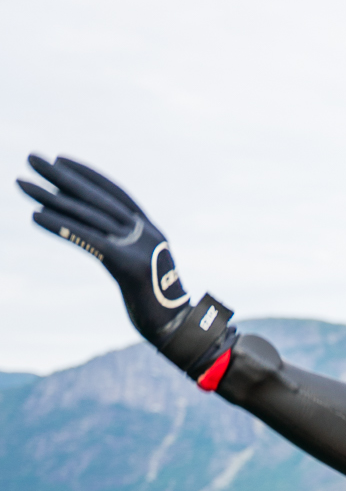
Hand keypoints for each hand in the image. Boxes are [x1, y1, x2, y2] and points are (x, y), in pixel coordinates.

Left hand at [19, 154, 235, 377]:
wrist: (180, 332)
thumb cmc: (159, 307)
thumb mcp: (143, 271)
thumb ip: (125, 251)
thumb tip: (100, 241)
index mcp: (152, 233)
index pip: (117, 194)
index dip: (88, 175)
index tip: (60, 160)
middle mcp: (147, 235)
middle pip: (98, 199)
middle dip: (62, 177)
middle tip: (32, 158)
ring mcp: (140, 250)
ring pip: (89, 216)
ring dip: (51, 198)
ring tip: (21, 184)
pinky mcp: (129, 267)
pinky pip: (89, 240)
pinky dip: (61, 226)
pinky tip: (36, 216)